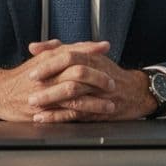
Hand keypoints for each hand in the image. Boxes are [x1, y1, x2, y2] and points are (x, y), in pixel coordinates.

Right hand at [0, 40, 114, 120]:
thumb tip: (87, 45)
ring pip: (76, 94)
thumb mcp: (40, 58)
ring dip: (96, 100)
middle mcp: (48, 74)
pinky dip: (84, 113)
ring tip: (110, 102)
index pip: (73, 51)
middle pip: (78, 72)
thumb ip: (62, 49)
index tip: (106, 49)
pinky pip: (68, 112)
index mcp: (48, 58)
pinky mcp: (45, 109)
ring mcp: (47, 92)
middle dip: (98, 77)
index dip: (91, 50)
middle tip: (112, 82)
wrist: (0, 94)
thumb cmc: (23, 77)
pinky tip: (96, 115)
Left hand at [24, 42, 156, 122]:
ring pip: (73, 95)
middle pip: (71, 75)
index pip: (69, 56)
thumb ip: (59, 50)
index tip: (33, 70)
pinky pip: (76, 114)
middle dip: (49, 82)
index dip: (50, 63)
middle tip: (30, 87)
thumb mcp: (88, 56)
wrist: (135, 92)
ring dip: (51, 100)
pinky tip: (44, 118)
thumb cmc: (108, 73)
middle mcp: (95, 74)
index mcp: (91, 59)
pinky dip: (58, 117)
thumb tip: (34, 47)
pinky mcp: (97, 111)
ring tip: (34, 104)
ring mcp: (97, 93)